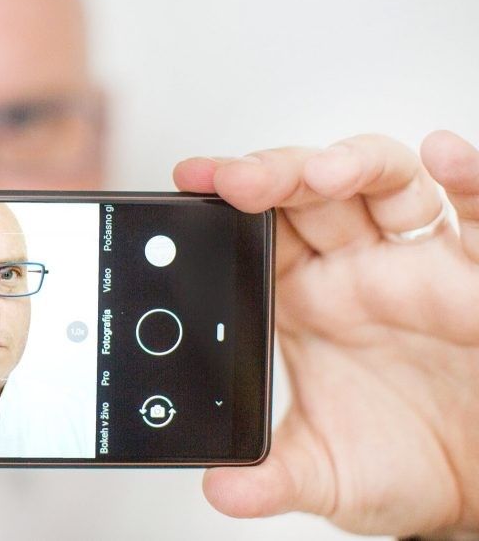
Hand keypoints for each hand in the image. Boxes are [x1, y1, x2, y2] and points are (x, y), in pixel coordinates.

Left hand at [174, 133, 478, 535]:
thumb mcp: (330, 476)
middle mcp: (356, 268)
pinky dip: (466, 176)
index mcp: (305, 300)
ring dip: (351, 165)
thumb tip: (219, 488)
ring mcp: (417, 261)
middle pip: (309, 193)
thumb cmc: (406, 466)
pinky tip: (445, 155)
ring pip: (383, 182)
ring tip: (322, 175)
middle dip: (273, 175)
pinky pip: (474, 210)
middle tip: (237, 181)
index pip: (256, 231)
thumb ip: (275, 476)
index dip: (225, 202)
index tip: (191, 183)